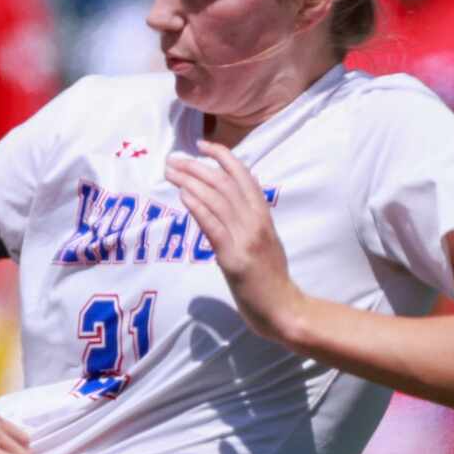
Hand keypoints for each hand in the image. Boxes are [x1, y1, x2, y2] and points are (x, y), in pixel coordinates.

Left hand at [167, 143, 302, 342]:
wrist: (283, 308)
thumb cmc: (269, 278)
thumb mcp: (262, 242)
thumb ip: (247, 221)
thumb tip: (222, 205)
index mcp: (264, 216)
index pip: (244, 176)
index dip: (223, 156)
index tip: (202, 145)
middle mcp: (257, 222)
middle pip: (225, 184)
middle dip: (197, 167)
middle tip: (173, 159)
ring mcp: (247, 239)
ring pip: (218, 200)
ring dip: (191, 182)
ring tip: (171, 172)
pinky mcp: (235, 258)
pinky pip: (214, 226)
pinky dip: (198, 207)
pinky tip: (183, 196)